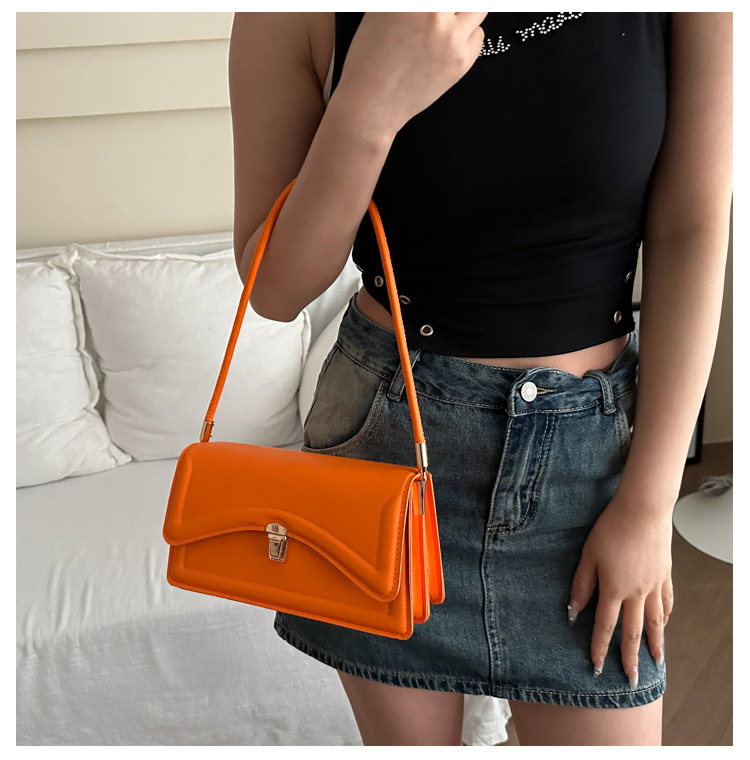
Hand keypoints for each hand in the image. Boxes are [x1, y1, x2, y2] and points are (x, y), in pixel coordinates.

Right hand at [336, 12, 487, 136]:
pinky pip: (478, 36)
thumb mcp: (380, 11)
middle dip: (454, 6)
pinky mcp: (461, 62)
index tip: (435, 9)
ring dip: (465, 12)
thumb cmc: (368, 58)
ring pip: (478, 8)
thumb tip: (425, 3)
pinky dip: (467, 36)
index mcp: (413, 1)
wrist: (371, 104)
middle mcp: (434, 14)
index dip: (435, 5)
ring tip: (447, 23)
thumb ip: (408, 2)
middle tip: (443, 15)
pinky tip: (446, 44)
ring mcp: (451, 38)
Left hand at [567, 496, 673, 687]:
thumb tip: (573, 611)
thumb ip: (582, 584)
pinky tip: (665, 623)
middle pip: (633, 632)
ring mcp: (654, 585)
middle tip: (632, 680)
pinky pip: (667, 602)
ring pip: (656, 622)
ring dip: (655, 644)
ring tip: (656, 661)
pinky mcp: (664, 574)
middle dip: (631, 658)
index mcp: (614, 589)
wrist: (643, 510)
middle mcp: (637, 593)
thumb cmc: (611, 528)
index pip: (605, 627)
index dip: (599, 648)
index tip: (597, 668)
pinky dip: (666, 616)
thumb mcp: (589, 555)